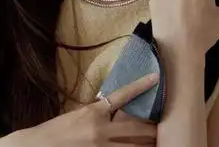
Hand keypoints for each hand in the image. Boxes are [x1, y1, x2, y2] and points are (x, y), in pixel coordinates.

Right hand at [1, 73, 158, 146]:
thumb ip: (96, 113)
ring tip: (157, 144)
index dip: (140, 86)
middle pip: (137, 130)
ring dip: (147, 146)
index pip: (122, 96)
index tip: (155, 78)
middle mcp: (101, 131)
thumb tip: (113, 110)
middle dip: (153, 131)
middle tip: (164, 128)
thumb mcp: (76, 116)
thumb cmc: (54, 132)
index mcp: (93, 113)